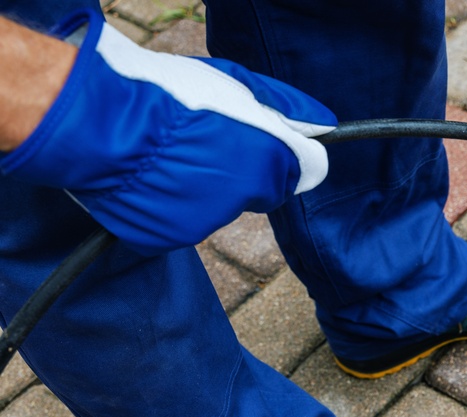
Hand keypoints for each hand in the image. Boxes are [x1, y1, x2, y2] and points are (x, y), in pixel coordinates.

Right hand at [0, 8, 335, 256]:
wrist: (98, 121)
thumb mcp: (237, 85)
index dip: (282, 152)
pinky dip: (168, 204)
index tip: (261, 140)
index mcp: (268, 159)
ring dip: (201, 187)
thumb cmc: (167, 94)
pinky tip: (148, 176)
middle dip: (241, 171)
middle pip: (260, 190)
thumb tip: (324, 127)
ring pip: (217, 207)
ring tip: (166, 154)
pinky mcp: (167, 237)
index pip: (305, 170)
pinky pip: (178, 221)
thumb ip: (287, 109)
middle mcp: (245, 198)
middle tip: (202, 142)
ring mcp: (204, 222)